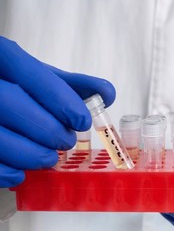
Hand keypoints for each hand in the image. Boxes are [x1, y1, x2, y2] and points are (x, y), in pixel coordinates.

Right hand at [0, 36, 114, 186]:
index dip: (61, 99)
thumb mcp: (41, 80)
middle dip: (49, 129)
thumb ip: (73, 85)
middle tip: (66, 140)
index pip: (32, 73)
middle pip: (12, 104)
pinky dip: (7, 171)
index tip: (82, 121)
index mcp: (3, 59)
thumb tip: (107, 93)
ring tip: (49, 157)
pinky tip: (22, 171)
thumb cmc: (16, 88)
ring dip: (32, 153)